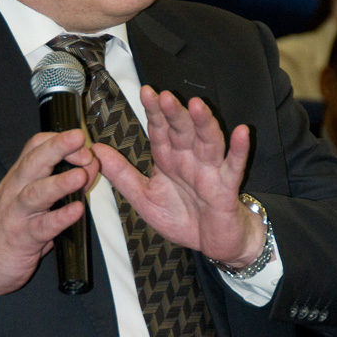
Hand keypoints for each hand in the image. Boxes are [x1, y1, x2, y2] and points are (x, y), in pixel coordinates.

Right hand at [0, 129, 98, 308]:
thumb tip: (89, 166)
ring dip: (59, 183)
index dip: (56, 140)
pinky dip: (61, 218)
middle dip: (57, 148)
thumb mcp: (32, 200)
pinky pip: (43, 227)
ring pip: (36, 193)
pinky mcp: (22, 239)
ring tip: (80, 176)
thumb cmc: (8, 228)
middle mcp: (15, 191)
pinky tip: (76, 211)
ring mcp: (17, 215)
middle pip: (34, 162)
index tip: (79, 141)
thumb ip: (61, 183)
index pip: (34, 147)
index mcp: (18, 178)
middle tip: (78, 138)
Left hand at [93, 88, 266, 266]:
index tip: (146, 93)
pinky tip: (241, 132)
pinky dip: (239, 150)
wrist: (211, 244)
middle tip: (165, 96)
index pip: (160, 131)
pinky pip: (234, 166)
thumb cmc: (182, 217)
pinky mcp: (227, 187)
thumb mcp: (144, 198)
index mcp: (169, 159)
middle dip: (174, 114)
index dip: (154, 113)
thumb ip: (121, 174)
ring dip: (204, 123)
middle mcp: (190, 160)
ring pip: (208, 142)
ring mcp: (210, 171)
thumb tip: (95, 150)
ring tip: (197, 106)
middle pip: (183, 131)